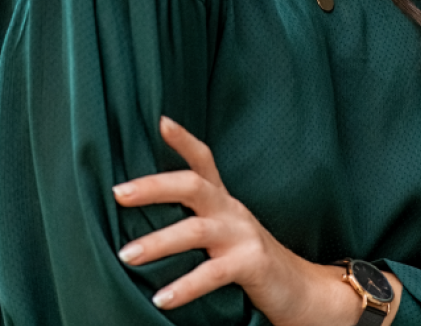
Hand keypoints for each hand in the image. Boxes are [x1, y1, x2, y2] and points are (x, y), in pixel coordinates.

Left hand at [113, 116, 398, 324]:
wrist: (301, 289)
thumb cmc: (250, 262)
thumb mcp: (223, 235)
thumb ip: (196, 223)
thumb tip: (137, 228)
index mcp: (224, 203)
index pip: (205, 161)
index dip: (184, 140)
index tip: (160, 121)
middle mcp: (233, 211)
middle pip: (194, 185)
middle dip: (155, 186)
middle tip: (118, 193)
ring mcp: (244, 235)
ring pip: (198, 228)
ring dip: (159, 241)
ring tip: (125, 255)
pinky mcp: (253, 263)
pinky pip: (214, 272)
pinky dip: (186, 285)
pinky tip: (161, 298)